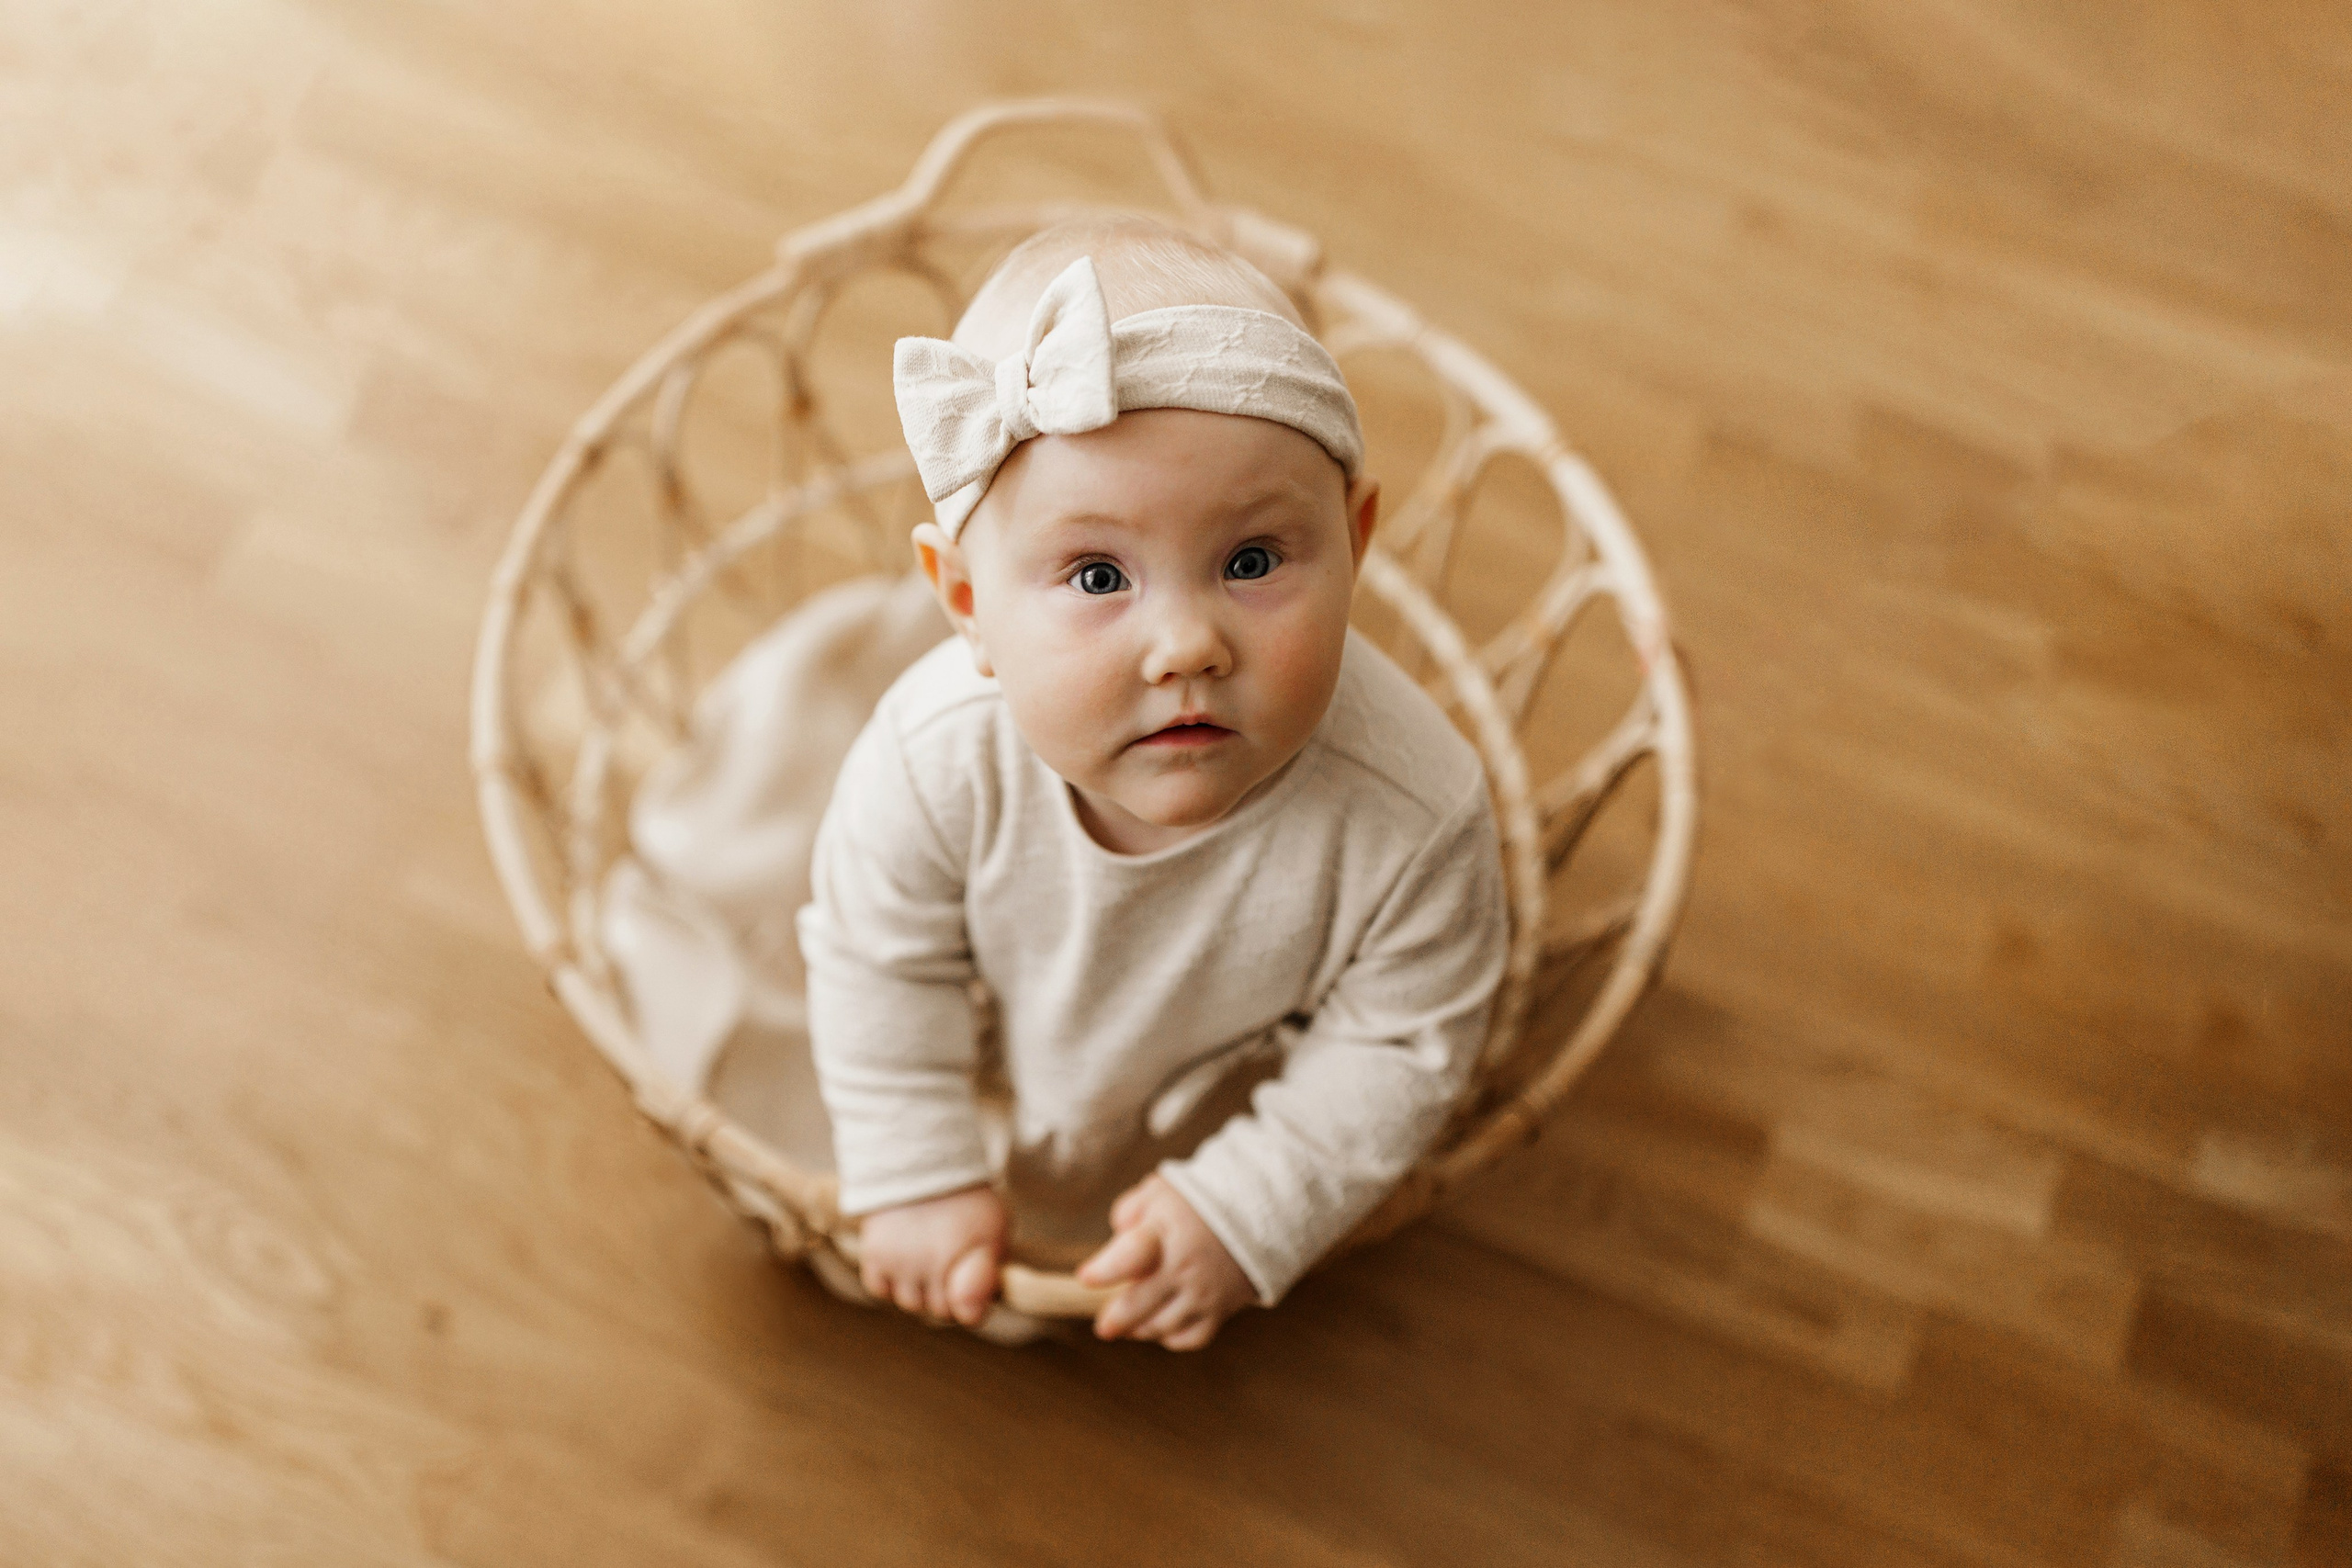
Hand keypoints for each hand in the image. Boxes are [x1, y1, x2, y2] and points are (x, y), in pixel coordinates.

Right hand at [856, 1183, 1005, 1326]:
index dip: (973, 1301)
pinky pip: (879, 1289)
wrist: (920, 1157)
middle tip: (951, 1263)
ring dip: (918, 1289)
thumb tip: (971, 1315)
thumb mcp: (994, 1228)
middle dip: (947, 1294)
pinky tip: (904, 1261)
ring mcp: (896, 1263)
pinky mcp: (872, 1254)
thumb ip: (988, 1274)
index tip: (972, 1280)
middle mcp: (924, 1269)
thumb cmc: (966, 1195)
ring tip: (927, 1259)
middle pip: (936, 1310)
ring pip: (908, 1302)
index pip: (966, 1315)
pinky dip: (891, 1282)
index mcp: (958, 1264)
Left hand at [1076, 1173, 1254, 1349]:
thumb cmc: (1198, 1203)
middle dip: (1114, 1319)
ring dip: (1139, 1328)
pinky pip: (1189, 1338)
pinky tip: (1161, 1325)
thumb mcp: (1160, 1191)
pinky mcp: (1220, 1311)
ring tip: (1128, 1324)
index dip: (1103, 1271)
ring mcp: (1203, 1293)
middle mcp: (1183, 1268)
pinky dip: (1171, 1337)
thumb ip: (1129, 1211)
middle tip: (1103, 1326)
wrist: (1258, 1215)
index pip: (1128, 1257)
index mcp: (1165, 1234)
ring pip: (1161, 1326)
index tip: (1086, 1277)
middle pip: (1138, 1305)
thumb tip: (1115, 1236)